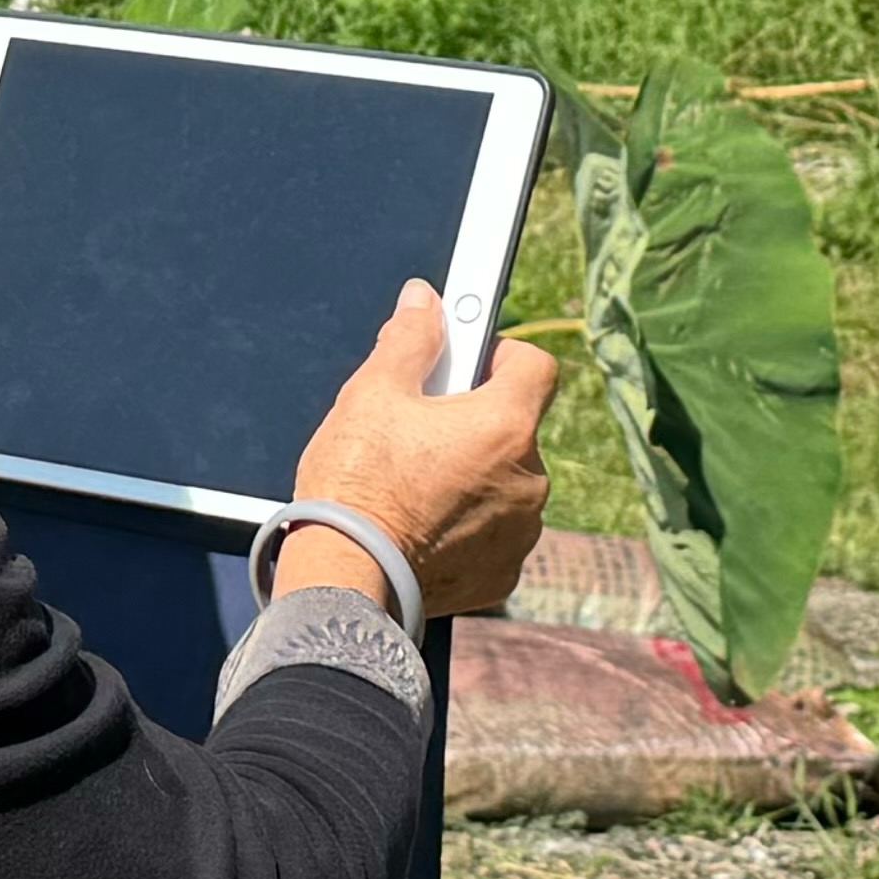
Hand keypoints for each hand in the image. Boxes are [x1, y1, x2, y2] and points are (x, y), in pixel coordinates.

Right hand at [272, 282, 554, 622]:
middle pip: (514, 428)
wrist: (343, 577)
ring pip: (505, 483)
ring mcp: (520, 532)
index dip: (500, 354)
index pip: (535, 365)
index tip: (465, 362)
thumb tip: (424, 301)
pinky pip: (494, 534)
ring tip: (414, 483)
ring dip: (473, 475)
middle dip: (475, 422)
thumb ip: (410, 339)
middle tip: (420, 429)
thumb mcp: (373, 393)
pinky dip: (467, 526)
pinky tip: (422, 525)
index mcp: (506, 426)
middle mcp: (529, 480)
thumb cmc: (355, 483)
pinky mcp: (502, 574)